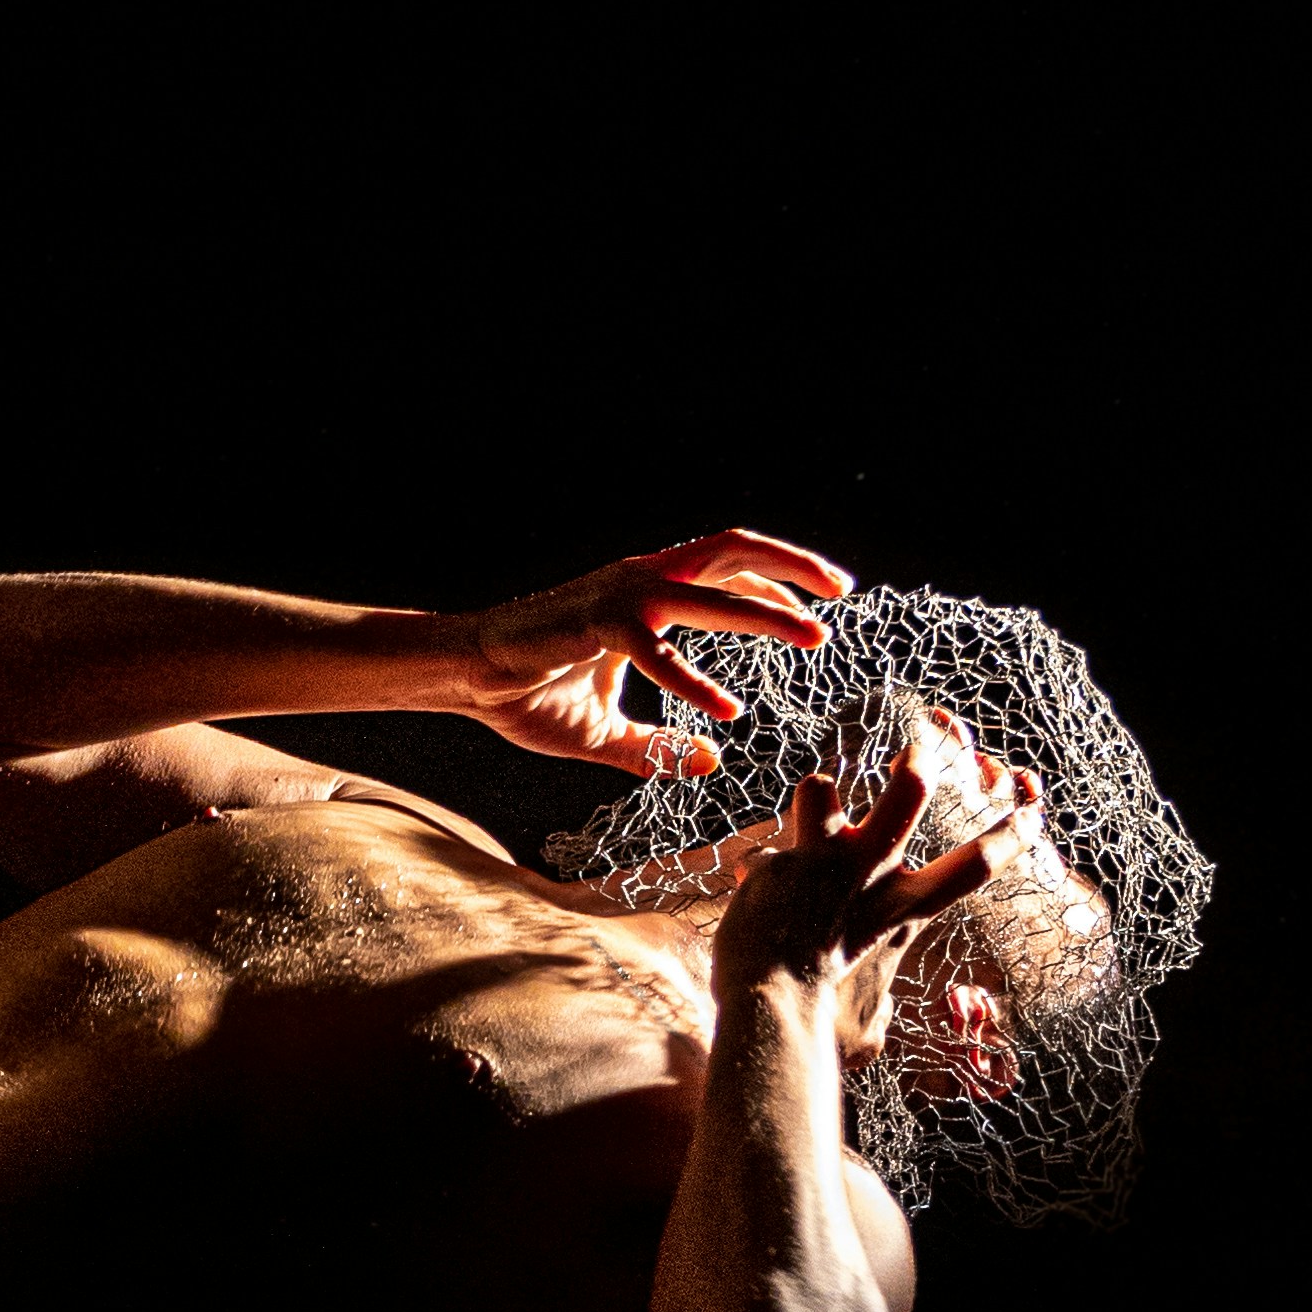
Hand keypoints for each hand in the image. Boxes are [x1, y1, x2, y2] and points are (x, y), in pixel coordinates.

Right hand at [453, 529, 852, 775]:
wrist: (467, 677)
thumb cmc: (527, 693)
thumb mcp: (606, 732)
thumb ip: (660, 749)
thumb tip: (710, 761)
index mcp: (647, 592)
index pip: (728, 569)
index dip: (777, 586)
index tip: (817, 612)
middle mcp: (642, 579)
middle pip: (734, 549)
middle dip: (796, 566)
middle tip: (845, 591)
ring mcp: (622, 596)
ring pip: (712, 586)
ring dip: (770, 611)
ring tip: (815, 636)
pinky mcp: (598, 625)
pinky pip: (659, 652)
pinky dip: (696, 679)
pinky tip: (727, 712)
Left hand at [710, 752, 1037, 1003]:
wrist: (776, 1017)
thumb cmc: (823, 1031)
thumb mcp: (869, 1028)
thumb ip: (878, 1012)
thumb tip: (878, 1022)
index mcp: (903, 913)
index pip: (975, 867)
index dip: (1012, 835)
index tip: (1032, 811)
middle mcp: (870, 877)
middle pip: (909, 794)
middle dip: (918, 760)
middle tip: (918, 747)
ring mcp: (822, 865)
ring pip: (822, 790)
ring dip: (819, 788)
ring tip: (819, 789)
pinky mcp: (776, 868)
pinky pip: (760, 857)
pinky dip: (753, 874)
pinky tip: (744, 895)